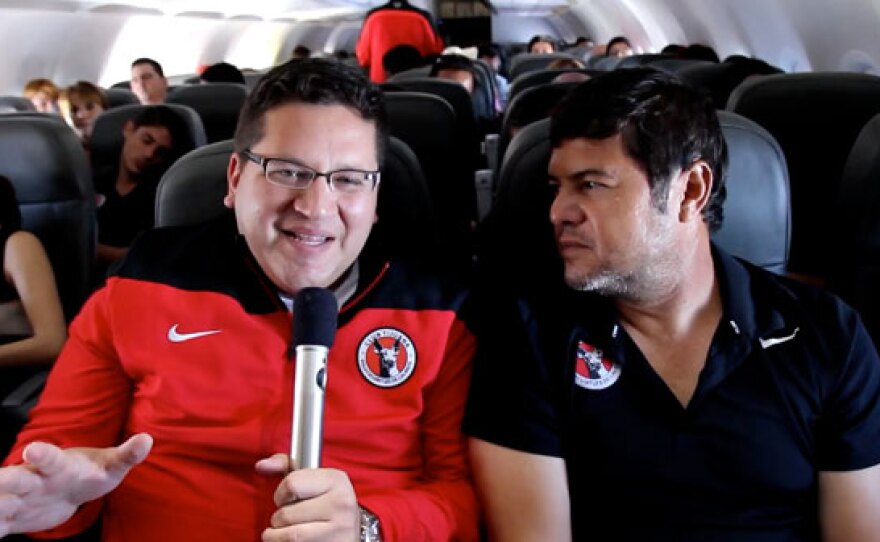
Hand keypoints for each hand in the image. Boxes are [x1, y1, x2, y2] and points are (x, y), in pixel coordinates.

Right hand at [0, 433, 152, 535]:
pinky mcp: (12, 518)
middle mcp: (34, 479)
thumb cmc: (92, 472)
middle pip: (13, 478)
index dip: (42, 453)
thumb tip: (148, 439)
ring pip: (0, 501)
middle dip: (4, 480)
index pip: (49, 458)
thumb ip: (128, 455)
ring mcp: (20, 498)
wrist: (71, 488)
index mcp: (58, 466)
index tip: (32, 450)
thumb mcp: (111, 466)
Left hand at [256, 454, 359, 541]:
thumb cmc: (326, 503)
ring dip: (279, 536)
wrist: (350, 531)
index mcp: (336, 479)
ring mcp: (339, 528)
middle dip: (279, 519)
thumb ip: (286, 466)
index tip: (287, 499)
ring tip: (288, 532)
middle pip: (285, 514)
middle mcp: (340, 503)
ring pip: (288, 536)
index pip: (291, 484)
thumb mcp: (312, 479)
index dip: (281, 494)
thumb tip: (261, 465)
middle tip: (290, 519)